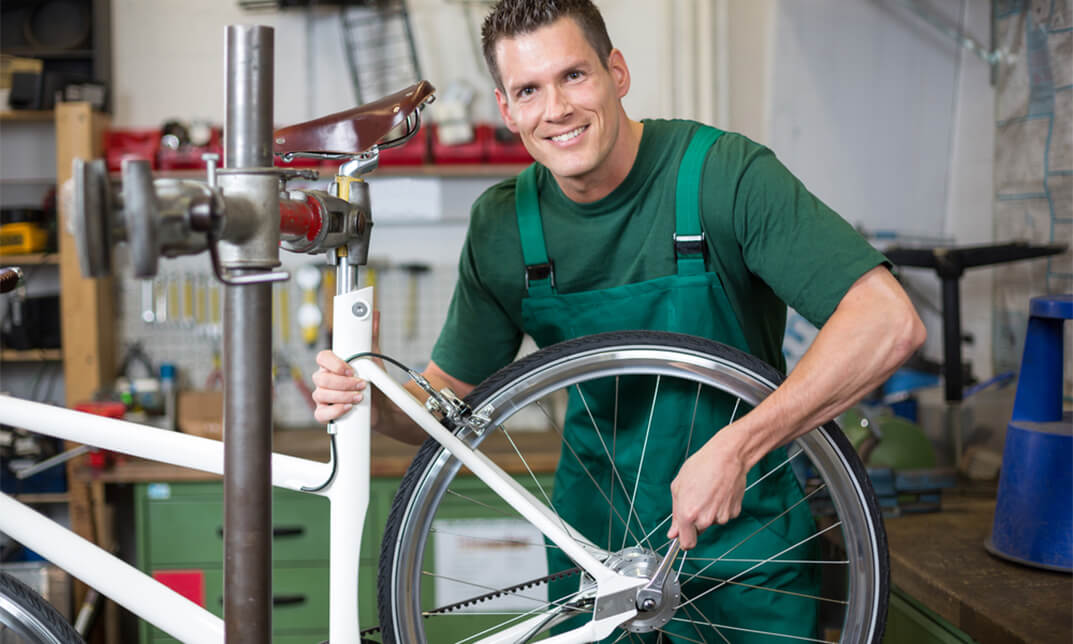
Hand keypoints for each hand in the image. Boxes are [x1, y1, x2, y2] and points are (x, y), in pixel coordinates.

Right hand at [310, 312, 378, 423]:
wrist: (383, 404)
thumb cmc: (373, 380)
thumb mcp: (374, 356)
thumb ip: (371, 335)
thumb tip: (375, 313)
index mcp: (332, 363)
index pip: (322, 357)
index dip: (334, 363)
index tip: (350, 369)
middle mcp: (324, 379)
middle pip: (321, 378)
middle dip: (343, 382)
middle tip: (362, 384)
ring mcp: (323, 396)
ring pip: (321, 394)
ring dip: (343, 396)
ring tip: (360, 396)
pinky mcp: (326, 413)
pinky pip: (321, 414)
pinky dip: (335, 411)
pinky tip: (348, 407)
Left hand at [667, 431, 749, 548]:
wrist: (727, 457)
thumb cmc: (701, 466)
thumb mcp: (678, 487)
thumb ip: (675, 513)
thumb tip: (673, 533)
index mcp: (688, 514)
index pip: (687, 543)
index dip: (684, 540)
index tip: (683, 535)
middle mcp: (705, 519)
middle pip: (699, 531)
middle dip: (696, 520)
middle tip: (697, 499)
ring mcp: (722, 517)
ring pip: (712, 522)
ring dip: (709, 512)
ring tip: (709, 491)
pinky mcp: (734, 512)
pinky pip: (723, 515)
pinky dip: (721, 507)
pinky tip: (719, 492)